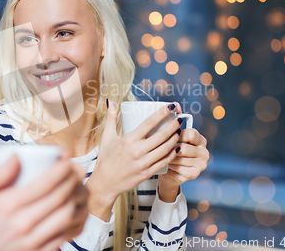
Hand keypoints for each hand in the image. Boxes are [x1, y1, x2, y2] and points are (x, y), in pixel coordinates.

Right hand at [0, 155, 88, 250]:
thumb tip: (16, 156)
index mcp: (7, 205)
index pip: (45, 183)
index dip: (62, 167)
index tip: (67, 158)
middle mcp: (22, 223)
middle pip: (59, 197)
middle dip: (73, 179)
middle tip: (77, 168)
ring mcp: (31, 241)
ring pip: (65, 216)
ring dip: (76, 199)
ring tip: (76, 187)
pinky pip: (63, 235)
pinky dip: (72, 221)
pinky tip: (72, 209)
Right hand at [86, 100, 180, 220]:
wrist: (105, 183)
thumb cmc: (105, 159)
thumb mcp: (106, 137)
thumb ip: (111, 118)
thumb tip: (110, 101)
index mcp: (128, 140)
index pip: (148, 123)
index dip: (161, 114)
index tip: (169, 107)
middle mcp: (137, 151)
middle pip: (161, 136)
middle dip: (173, 126)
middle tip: (179, 119)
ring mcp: (143, 163)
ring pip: (165, 149)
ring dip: (175, 139)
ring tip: (179, 131)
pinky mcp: (147, 173)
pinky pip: (164, 161)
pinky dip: (172, 154)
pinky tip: (176, 148)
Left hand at [158, 126, 208, 200]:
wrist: (171, 172)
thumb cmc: (173, 153)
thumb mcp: (176, 141)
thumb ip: (175, 134)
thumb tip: (165, 127)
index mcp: (201, 140)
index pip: (191, 134)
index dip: (178, 135)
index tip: (168, 136)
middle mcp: (204, 152)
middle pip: (185, 148)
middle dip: (171, 148)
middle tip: (162, 148)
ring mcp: (201, 164)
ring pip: (180, 158)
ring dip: (169, 157)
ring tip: (163, 156)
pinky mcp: (194, 174)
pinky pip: (179, 167)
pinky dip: (170, 165)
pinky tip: (167, 164)